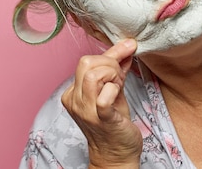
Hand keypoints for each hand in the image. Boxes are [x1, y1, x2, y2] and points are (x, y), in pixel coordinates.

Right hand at [61, 39, 141, 167]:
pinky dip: (113, 89)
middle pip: (86, 63)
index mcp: (74, 92)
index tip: (127, 48)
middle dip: (109, 62)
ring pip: (92, 76)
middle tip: (120, 76)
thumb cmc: (114, 123)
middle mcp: (75, 100)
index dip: (109, 54)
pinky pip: (103, 97)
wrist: (116, 154)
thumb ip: (116, 69)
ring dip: (112, 75)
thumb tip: (126, 47)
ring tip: (118, 86)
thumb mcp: (114, 90)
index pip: (86, 61)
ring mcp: (86, 110)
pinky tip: (118, 94)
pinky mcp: (101, 119)